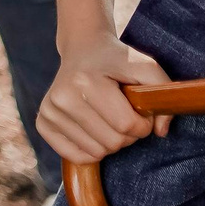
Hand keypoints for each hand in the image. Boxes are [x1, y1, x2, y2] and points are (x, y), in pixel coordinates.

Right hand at [39, 34, 173, 164]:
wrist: (82, 49)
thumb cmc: (117, 60)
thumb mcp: (146, 67)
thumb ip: (162, 93)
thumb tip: (161, 131)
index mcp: (85, 81)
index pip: (126, 125)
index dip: (143, 124)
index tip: (140, 111)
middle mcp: (62, 96)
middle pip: (112, 142)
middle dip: (128, 135)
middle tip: (125, 115)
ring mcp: (49, 110)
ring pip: (96, 152)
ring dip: (111, 142)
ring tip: (109, 119)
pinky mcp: (43, 123)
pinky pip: (76, 156)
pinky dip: (92, 150)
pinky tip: (94, 130)